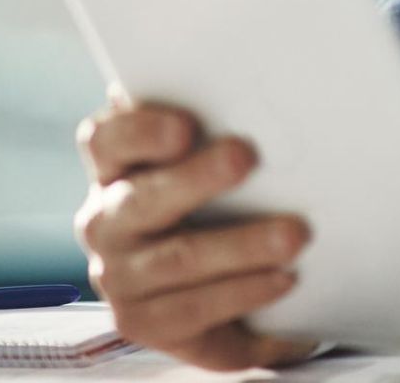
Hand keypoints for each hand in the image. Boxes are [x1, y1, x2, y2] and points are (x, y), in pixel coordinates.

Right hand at [73, 96, 315, 371]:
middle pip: (142, 198)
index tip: (185, 126)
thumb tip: (264, 77)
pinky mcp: (145, 321)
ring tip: (293, 235)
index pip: (105, 140)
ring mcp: (120, 276)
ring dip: (241, 245)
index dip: (139, 131)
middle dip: (196, 178)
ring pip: (178, 258)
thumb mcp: (212, 159)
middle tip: (244, 157)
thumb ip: (217, 123)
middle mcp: (107, 221)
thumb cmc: (220, 199)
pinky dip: (243, 292)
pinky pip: (194, 308)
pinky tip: (284, 279)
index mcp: (116, 168)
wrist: (224, 284)